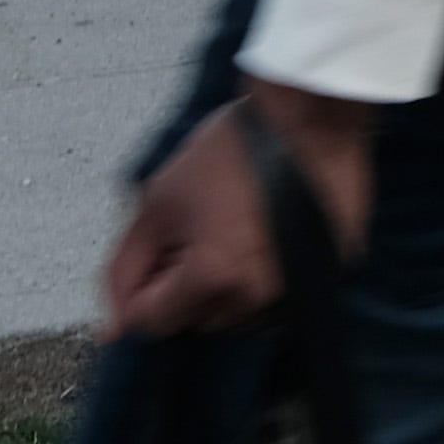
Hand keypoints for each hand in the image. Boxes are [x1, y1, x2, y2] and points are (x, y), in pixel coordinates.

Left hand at [99, 82, 378, 336]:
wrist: (310, 116)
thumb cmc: (235, 149)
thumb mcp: (159, 199)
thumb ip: (126, 267)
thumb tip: (111, 327)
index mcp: (211, 279)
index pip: (153, 321)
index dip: (148, 284)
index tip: (163, 249)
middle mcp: (258, 296)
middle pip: (200, 320)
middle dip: (190, 286)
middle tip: (202, 232)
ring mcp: (299, 287)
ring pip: (243, 313)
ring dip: (232, 286)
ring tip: (240, 230)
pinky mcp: (332, 272)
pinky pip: (283, 296)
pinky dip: (270, 277)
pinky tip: (271, 235)